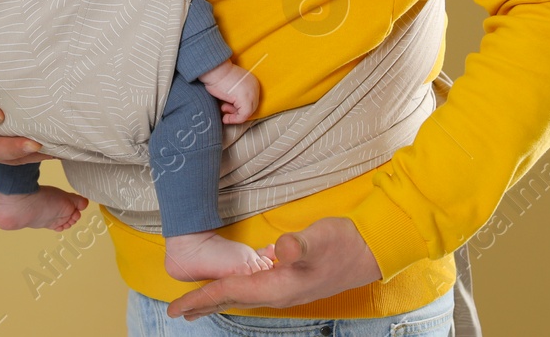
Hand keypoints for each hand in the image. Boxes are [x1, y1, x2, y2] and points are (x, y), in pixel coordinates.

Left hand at [167, 217, 383, 320]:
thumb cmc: (343, 244)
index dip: (201, 297)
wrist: (372, 251)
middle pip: (232, 300)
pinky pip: (257, 290)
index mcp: (279, 287)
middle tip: (177, 311)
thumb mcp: (319, 238)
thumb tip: (280, 249)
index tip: (177, 307)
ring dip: (220, 298)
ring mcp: (288, 289)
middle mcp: (280, 293)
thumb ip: (298, 245)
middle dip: (204, 304)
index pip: (230, 293)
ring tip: (200, 301)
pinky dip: (239, 290)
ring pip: (244, 297)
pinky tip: (237, 284)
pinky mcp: (294, 281)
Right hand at [198, 60, 259, 123]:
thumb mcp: (232, 86)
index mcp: (252, 82)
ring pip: (248, 113)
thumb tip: (234, 109)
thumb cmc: (217, 76)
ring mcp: (252, 94)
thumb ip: (236, 96)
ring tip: (223, 109)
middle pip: (250, 107)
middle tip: (224, 108)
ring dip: (234, 116)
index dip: (239, 106)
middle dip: (237, 111)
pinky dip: (234, 120)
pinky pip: (243, 116)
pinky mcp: (246, 100)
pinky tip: (225, 118)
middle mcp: (255, 87)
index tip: (227, 106)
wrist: (214, 69)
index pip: (250, 100)